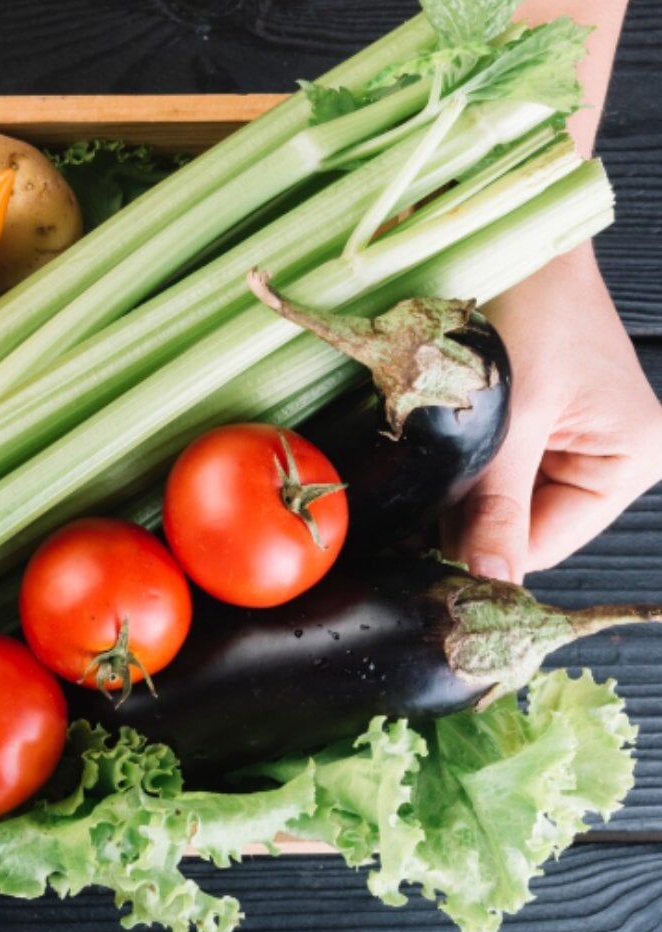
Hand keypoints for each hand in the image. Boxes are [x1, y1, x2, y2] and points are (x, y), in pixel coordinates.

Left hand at [443, 244, 661, 582]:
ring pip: (498, 499)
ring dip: (459, 486)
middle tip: (416, 492)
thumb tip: (493, 579)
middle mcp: (610, 457)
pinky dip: (460, 461)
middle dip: (467, 515)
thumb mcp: (512, 415)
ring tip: (427, 452)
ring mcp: (571, 440)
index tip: (420, 548)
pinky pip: (491, 466)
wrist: (511, 237)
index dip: (484, 551)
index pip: (545, 545)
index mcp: (629, 460)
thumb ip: (498, 501)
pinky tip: (434, 441)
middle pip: (521, 524)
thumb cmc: (530, 305)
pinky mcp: (534, 422)